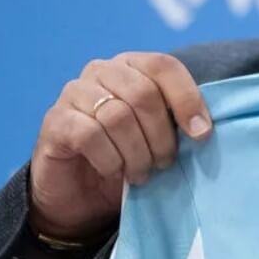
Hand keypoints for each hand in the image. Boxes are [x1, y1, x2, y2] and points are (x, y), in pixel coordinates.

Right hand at [27, 52, 210, 240]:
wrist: (79, 193)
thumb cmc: (127, 157)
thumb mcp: (158, 136)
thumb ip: (176, 121)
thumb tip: (202, 127)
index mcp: (132, 65)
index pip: (164, 66)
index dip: (187, 99)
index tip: (202, 134)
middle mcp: (102, 70)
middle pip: (143, 93)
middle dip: (161, 135)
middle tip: (165, 163)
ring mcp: (74, 92)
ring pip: (118, 116)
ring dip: (137, 152)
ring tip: (141, 173)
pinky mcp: (55, 120)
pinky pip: (90, 135)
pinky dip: (110, 159)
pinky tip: (114, 171)